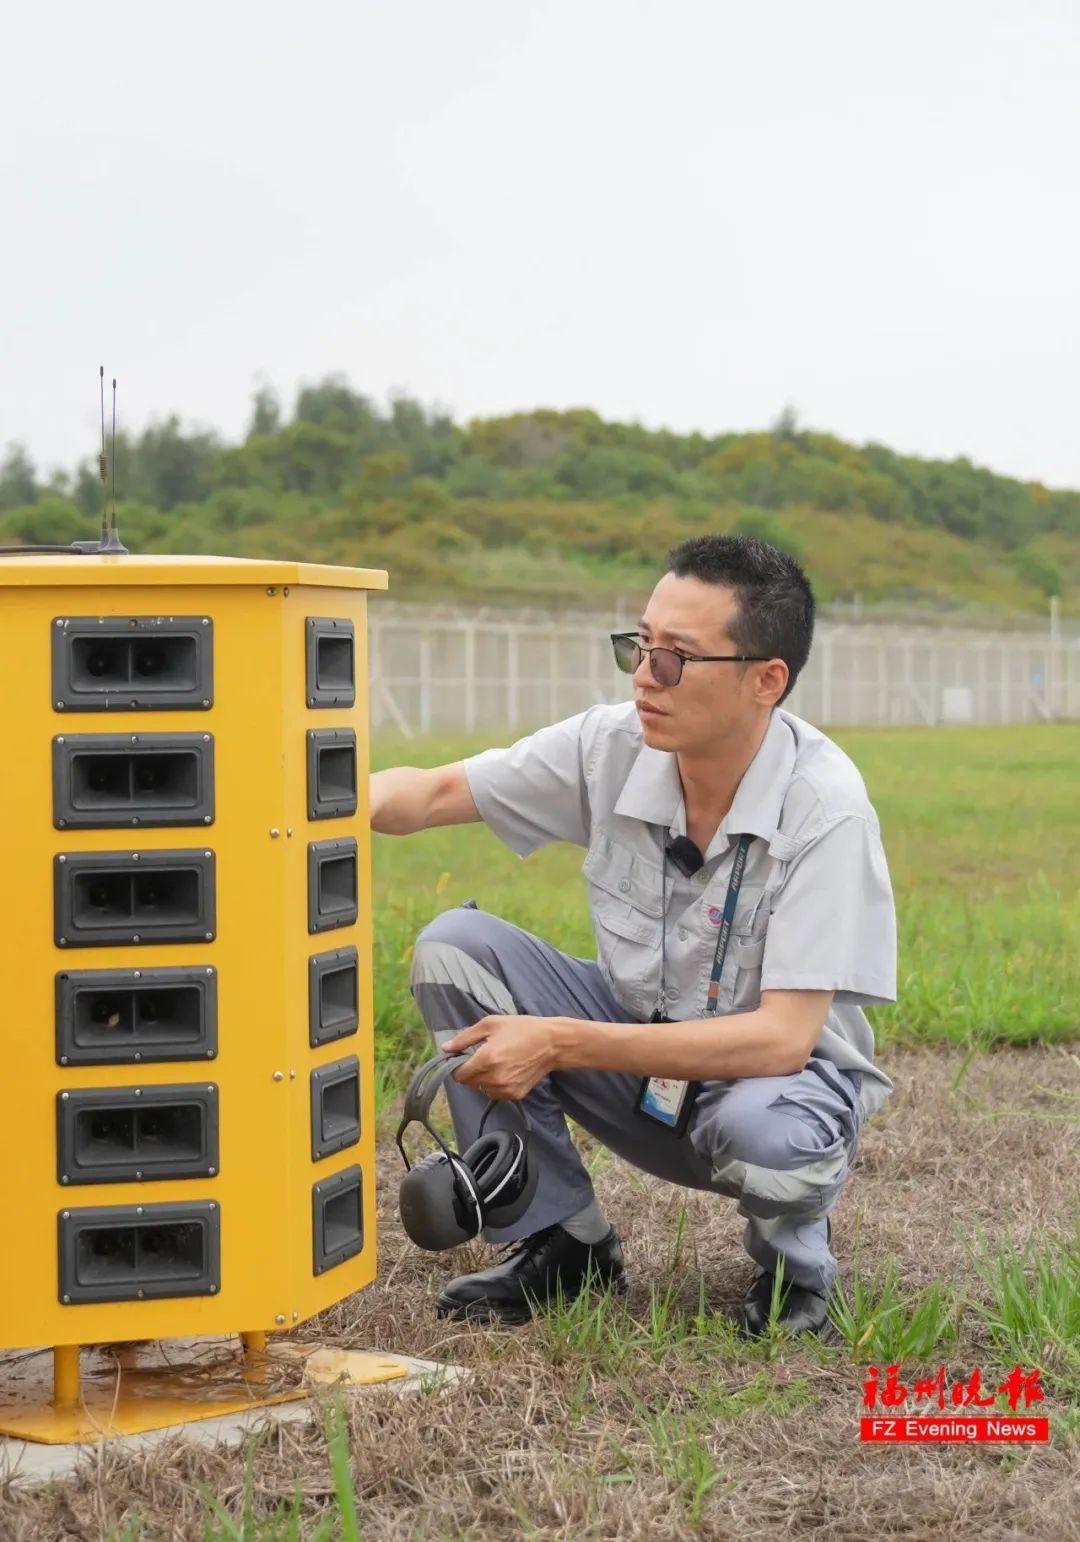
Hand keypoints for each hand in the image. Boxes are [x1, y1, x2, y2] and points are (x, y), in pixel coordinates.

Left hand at [440, 1015, 559, 1101]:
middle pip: (468, 1083)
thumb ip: (464, 1038)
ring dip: (482, 1078)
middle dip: (469, 1071)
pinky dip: (495, 1084)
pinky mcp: (515, 1095)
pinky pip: (495, 1093)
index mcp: (486, 1059)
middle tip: (482, 1056)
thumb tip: (445, 1049)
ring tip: (495, 1062)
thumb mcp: (490, 1024)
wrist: (552, 1043)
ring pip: (481, 1089)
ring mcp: (505, 1089)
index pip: (458, 1074)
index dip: (456, 1066)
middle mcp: (494, 1078)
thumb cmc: (522, 1029)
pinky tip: (505, 1070)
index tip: (462, 1057)